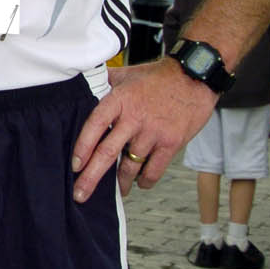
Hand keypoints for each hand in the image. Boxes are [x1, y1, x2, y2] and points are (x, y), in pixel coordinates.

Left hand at [70, 56, 215, 201]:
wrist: (195, 77)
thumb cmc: (159, 77)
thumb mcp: (128, 74)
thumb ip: (106, 82)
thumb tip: (84, 84)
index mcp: (120, 100)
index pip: (95, 125)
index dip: (82, 147)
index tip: (75, 165)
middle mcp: (134, 118)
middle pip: (107, 152)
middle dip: (91, 177)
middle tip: (80, 194)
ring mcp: (153, 132)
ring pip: (130, 166)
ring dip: (121, 183)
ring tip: (116, 192)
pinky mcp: (171, 143)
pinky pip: (154, 170)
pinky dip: (145, 181)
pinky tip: (140, 183)